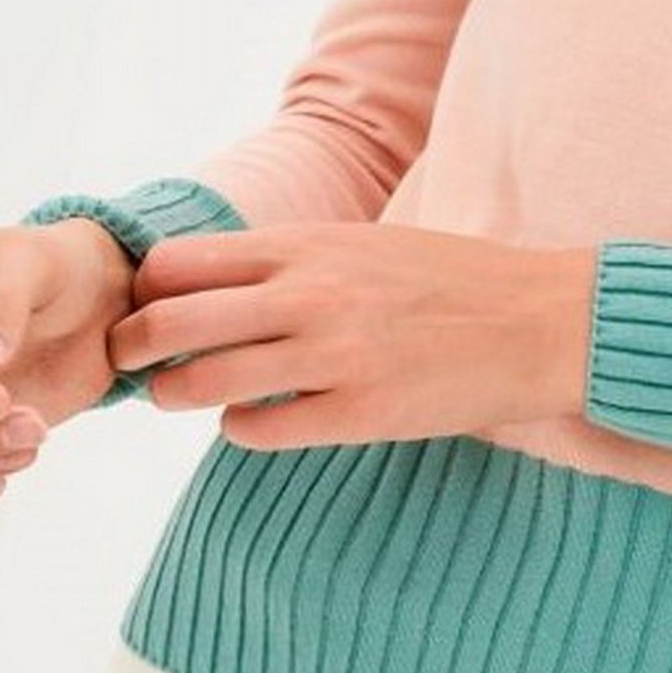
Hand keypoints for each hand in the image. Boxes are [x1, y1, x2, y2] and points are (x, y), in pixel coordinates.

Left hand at [105, 221, 598, 452]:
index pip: (180, 262)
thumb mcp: (362, 245)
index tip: (148, 307)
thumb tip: (211, 285)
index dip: (148, 288)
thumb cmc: (451, 280)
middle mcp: (310, 293)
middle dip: (133, 347)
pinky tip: (258, 417)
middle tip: (130, 362)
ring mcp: (333, 355)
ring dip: (176, 392)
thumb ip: (291, 261)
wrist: (540, 320)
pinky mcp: (361, 412)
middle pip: (170, 320)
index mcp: (308, 244)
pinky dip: (241, 426)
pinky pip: (260, 428)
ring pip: (201, 380)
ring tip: (181, 394)